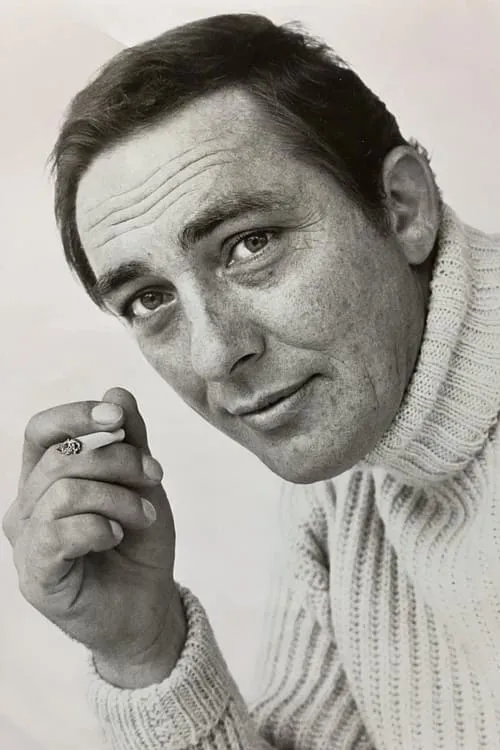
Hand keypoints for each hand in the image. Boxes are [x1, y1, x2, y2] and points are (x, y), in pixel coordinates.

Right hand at [3, 387, 185, 686]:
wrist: (148, 602)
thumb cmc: (138, 540)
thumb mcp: (141, 481)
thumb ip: (129, 438)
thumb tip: (115, 391)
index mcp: (45, 477)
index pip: (41, 430)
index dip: (77, 416)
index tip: (118, 418)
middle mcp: (27, 505)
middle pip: (61, 457)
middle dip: (118, 460)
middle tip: (154, 477)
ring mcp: (27, 542)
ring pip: (65, 491)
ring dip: (117, 498)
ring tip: (143, 516)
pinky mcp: (36, 575)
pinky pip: (61, 532)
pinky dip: (99, 527)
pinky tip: (116, 537)